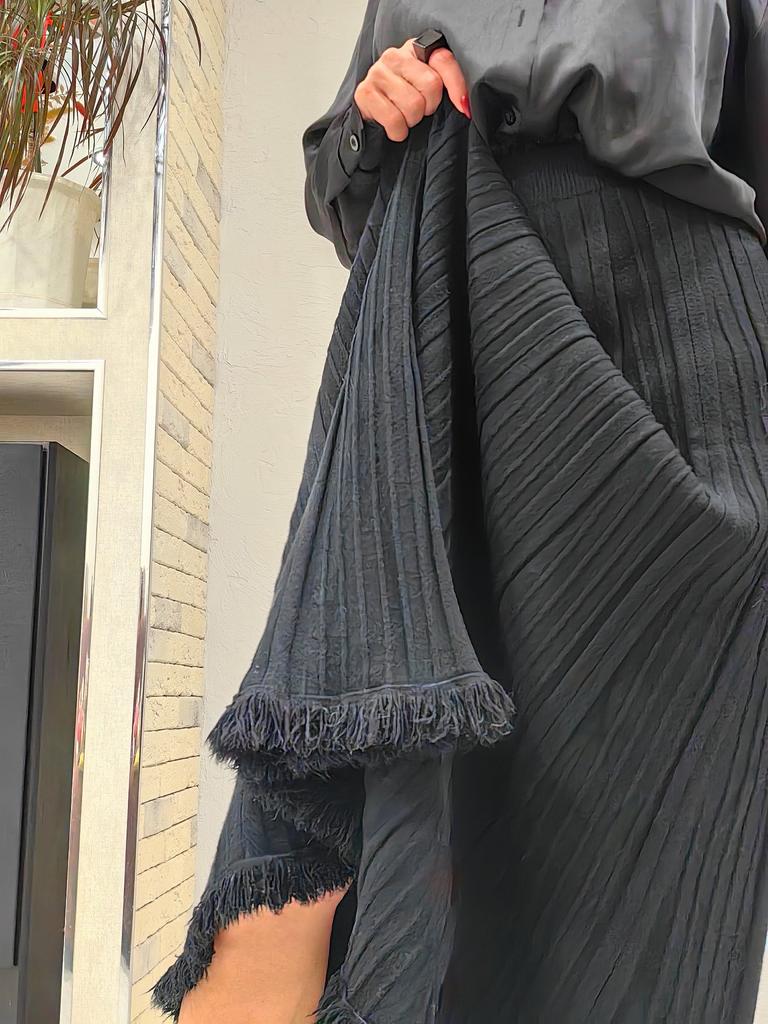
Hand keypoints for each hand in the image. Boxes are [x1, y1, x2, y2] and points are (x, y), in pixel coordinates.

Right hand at [353, 37, 469, 141]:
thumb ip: (448, 84)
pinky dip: (398, 131)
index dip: (457, 86)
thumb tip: (465, 105)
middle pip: (431, 85)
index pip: (444, 60)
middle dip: (428, 107)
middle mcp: (395, 55)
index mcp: (415, 49)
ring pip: (413, 105)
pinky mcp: (364, 93)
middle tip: (420, 110)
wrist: (373, 118)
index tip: (463, 106)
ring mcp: (377, 72)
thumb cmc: (405, 103)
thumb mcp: (429, 90)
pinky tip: (394, 126)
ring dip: (412, 121)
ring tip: (405, 116)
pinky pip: (394, 120)